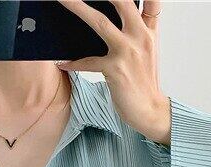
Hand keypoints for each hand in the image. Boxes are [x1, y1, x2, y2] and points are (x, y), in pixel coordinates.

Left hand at [57, 0, 170, 145]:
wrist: (150, 111)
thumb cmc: (144, 81)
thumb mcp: (147, 49)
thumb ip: (140, 26)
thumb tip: (124, 10)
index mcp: (148, 29)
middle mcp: (140, 36)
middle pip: (121, 0)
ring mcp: (128, 52)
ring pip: (100, 23)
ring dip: (79, 8)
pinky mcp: (116, 69)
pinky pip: (88, 62)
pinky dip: (73, 63)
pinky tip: (61, 62)